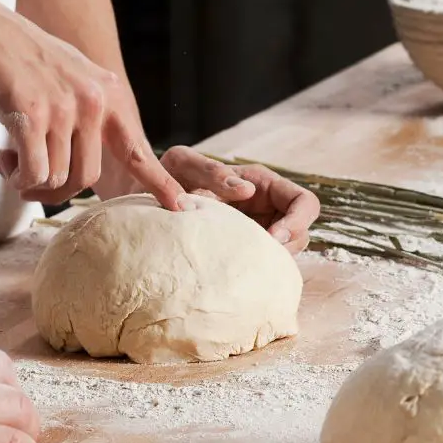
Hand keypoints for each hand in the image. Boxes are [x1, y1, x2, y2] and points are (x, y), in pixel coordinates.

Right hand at [0, 0, 184, 208]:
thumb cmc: (15, 56)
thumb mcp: (68, 75)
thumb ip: (86, 111)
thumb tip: (86, 161)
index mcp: (107, 92)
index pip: (138, 149)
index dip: (158, 183)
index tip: (180, 206)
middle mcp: (92, 101)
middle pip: (87, 177)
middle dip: (57, 189)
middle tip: (27, 179)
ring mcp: (64, 108)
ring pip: (58, 179)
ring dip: (30, 182)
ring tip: (8, 160)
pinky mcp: (31, 116)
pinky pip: (34, 173)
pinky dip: (17, 177)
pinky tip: (1, 160)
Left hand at [104, 146, 319, 253]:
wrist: (139, 199)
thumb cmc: (162, 175)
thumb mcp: (182, 164)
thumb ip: (211, 171)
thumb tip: (246, 190)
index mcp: (260, 185)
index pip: (303, 202)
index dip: (297, 222)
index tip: (272, 238)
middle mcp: (263, 209)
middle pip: (301, 233)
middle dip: (288, 248)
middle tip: (259, 260)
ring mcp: (252, 232)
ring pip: (284, 253)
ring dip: (272, 262)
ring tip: (243, 268)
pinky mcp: (238, 252)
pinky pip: (259, 265)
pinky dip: (255, 273)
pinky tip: (232, 278)